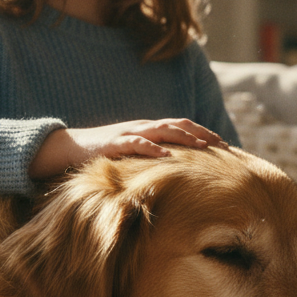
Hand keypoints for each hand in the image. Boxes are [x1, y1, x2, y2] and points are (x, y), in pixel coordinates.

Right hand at [29, 119, 227, 178]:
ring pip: (163, 130)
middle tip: (223, 145)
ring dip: (185, 138)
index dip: (204, 132)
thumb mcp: (134, 154)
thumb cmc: (106, 152)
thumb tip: (178, 171)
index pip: (183, 126)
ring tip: (204, 147)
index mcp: (150, 129)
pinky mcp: (115, 142)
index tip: (225, 144)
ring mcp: (130, 132)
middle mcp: (144, 127)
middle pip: (179, 125)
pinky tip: (167, 156)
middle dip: (203, 134)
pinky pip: (137, 143)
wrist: (71, 147)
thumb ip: (153, 157)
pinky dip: (153, 148)